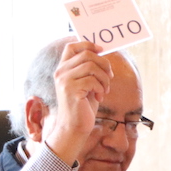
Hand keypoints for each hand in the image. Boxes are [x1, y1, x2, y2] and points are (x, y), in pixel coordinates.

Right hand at [45, 41, 111, 163]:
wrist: (75, 126)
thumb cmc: (83, 105)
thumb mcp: (87, 84)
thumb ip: (90, 69)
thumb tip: (103, 53)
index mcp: (63, 68)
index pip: (72, 46)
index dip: (88, 44)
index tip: (101, 50)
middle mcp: (61, 72)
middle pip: (87, 54)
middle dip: (104, 64)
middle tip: (110, 77)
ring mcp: (64, 80)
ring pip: (91, 66)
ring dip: (104, 79)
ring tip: (104, 90)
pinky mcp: (70, 90)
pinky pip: (92, 80)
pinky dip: (101, 88)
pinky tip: (99, 98)